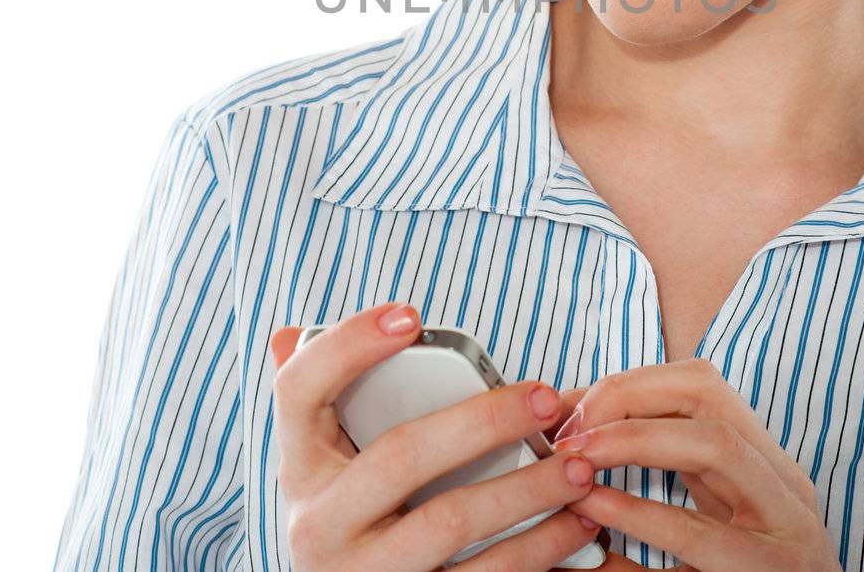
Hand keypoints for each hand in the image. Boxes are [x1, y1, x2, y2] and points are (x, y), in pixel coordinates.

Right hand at [268, 302, 604, 570]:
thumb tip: (285, 336)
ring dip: (528, 490)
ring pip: (451, 524)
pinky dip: (540, 550)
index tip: (410, 315)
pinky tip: (577, 523)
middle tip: (545, 398)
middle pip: (399, 456)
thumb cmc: (351, 523)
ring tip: (578, 466)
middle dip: (482, 421)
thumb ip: (318, 404)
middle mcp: (319, 526)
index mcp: (299, 470)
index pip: (299, 390)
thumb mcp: (324, 471)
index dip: (349, 345)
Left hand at [545, 358, 842, 570]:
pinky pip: (697, 534)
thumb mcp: (708, 522)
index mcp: (764, 463)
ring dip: (635, 439)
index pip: (699, 385)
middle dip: (629, 397)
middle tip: (571, 428)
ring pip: (716, 445)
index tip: (570, 411)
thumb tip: (572, 444)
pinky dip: (638, 514)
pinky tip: (594, 507)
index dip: (628, 385)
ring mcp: (785, 525)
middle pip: (708, 394)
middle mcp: (784, 483)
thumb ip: (661, 479)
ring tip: (578, 455)